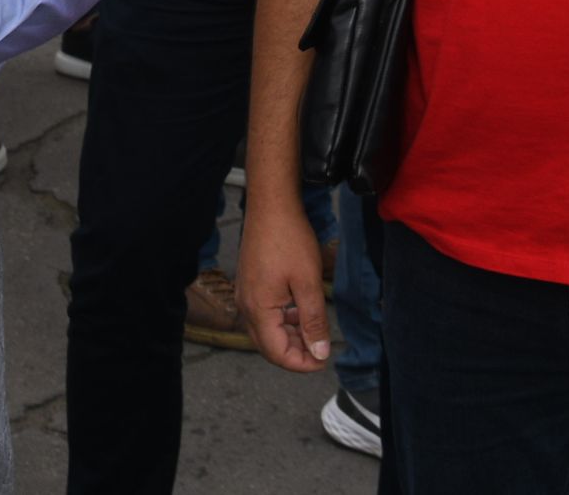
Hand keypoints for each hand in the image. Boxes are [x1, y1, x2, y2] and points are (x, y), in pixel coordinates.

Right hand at [236, 194, 334, 373]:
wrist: (271, 205)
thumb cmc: (289, 239)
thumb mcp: (308, 282)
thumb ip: (313, 321)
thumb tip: (319, 352)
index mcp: (258, 310)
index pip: (277, 353)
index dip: (302, 363)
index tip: (324, 361)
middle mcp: (246, 306)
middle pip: (268, 346)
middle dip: (295, 354)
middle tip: (321, 352)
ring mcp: (245, 295)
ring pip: (266, 331)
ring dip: (289, 338)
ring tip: (313, 333)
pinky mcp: (249, 284)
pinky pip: (263, 315)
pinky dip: (282, 321)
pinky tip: (298, 313)